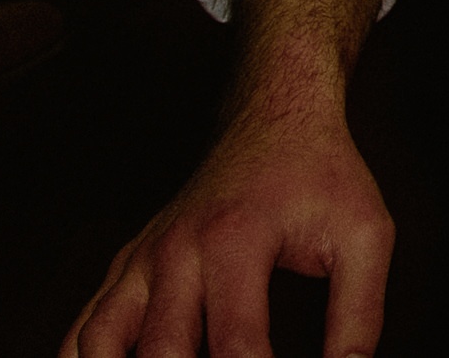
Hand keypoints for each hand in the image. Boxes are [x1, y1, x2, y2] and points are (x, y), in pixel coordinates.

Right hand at [69, 0, 391, 357]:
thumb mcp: (365, 235)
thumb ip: (359, 314)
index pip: (236, 344)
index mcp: (236, 239)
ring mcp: (144, 257)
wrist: (275, 115)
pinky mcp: (128, 264)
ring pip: (101, 341)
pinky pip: (84, 326)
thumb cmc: (322, 176)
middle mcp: (177, 249)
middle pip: (163, 351)